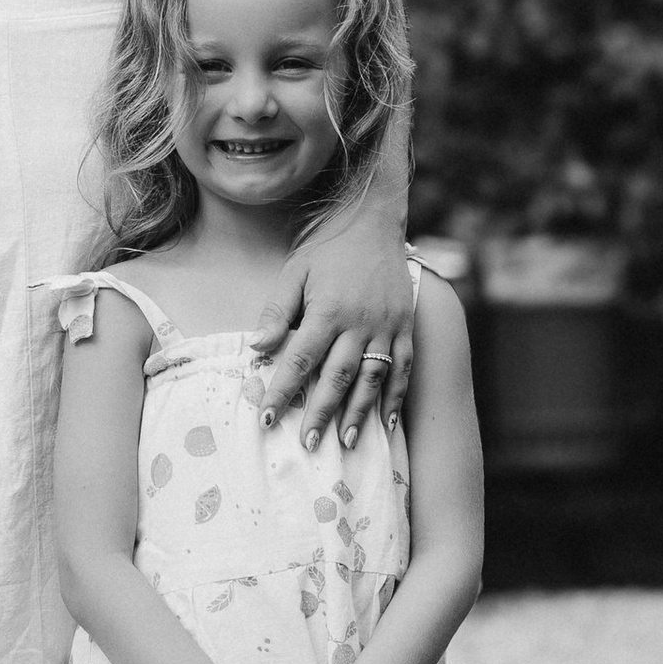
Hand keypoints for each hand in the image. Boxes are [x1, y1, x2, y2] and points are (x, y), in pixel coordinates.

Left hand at [251, 195, 412, 452]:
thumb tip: (256, 348)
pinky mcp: (406, 325)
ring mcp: (387, 326)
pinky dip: (395, 397)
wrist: (375, 220)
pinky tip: (387, 423)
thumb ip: (277, 311)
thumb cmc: (328, 247)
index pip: (300, 360)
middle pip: (337, 377)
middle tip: (308, 443)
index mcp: (328, 310)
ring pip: (372, 378)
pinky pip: (403, 368)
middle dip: (321, 413)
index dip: (283, 390)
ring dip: (359, 413)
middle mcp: (360, 322)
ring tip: (347, 442)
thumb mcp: (294, 271)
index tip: (267, 418)